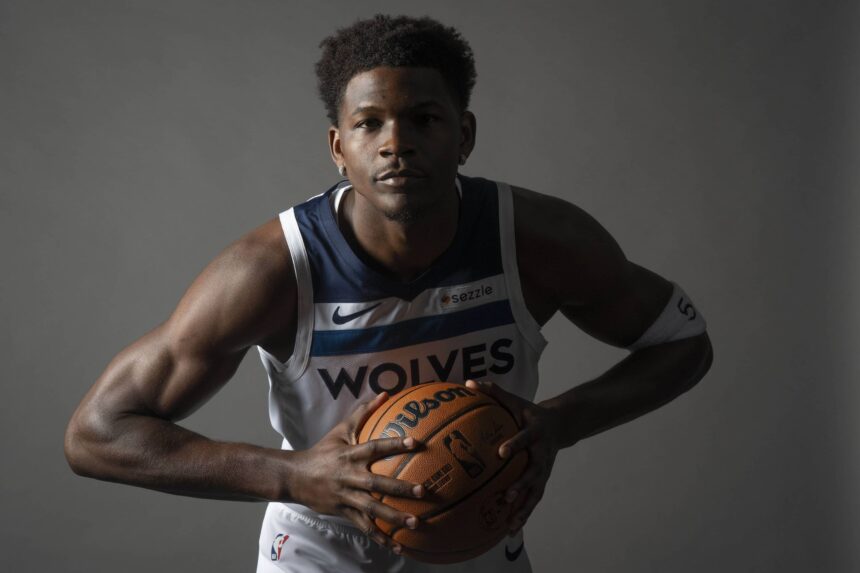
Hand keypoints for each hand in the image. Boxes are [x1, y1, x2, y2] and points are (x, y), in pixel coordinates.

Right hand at [287, 392, 424, 552]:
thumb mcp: (340, 430)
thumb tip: (385, 394)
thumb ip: (363, 413)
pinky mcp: (344, 512)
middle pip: (377, 483)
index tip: (415, 442)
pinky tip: (398, 545)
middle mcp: (350, 476)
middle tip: (423, 490)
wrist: (295, 477)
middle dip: (400, 488)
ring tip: (417, 522)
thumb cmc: (323, 451)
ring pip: (372, 509)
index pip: (374, 447)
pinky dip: (380, 537)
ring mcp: (347, 496)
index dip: (393, 444)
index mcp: (350, 455)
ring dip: (395, 517)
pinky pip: (364, 527)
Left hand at [465, 379, 560, 534]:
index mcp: (535, 432)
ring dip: (524, 508)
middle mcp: (542, 454)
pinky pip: (532, 502)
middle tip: (507, 496)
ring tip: (510, 524)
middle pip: (534, 471)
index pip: (526, 438)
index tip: (501, 451)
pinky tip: (510, 533)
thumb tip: (468, 383)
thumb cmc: (528, 412)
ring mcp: (544, 470)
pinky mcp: (542, 482)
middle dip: (522, 484)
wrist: (559, 425)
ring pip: (535, 492)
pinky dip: (523, 516)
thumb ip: (493, 392)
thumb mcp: (515, 400)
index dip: (515, 444)